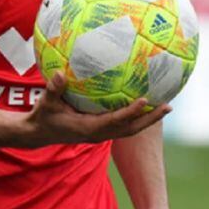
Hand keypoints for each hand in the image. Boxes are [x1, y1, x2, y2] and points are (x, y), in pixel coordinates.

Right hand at [21, 72, 169, 146]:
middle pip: (131, 129)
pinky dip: (136, 117)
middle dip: (150, 119)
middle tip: (168, 106)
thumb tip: (59, 74)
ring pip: (130, 129)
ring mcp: (101, 134)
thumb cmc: (43, 117)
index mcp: (89, 129)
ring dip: (148, 119)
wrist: (39, 133)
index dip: (130, 112)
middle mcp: (99, 134)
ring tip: (165, 106)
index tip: (145, 100)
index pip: (115, 121)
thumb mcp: (46, 103)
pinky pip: (123, 124)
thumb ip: (53, 89)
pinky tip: (144, 104)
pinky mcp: (100, 130)